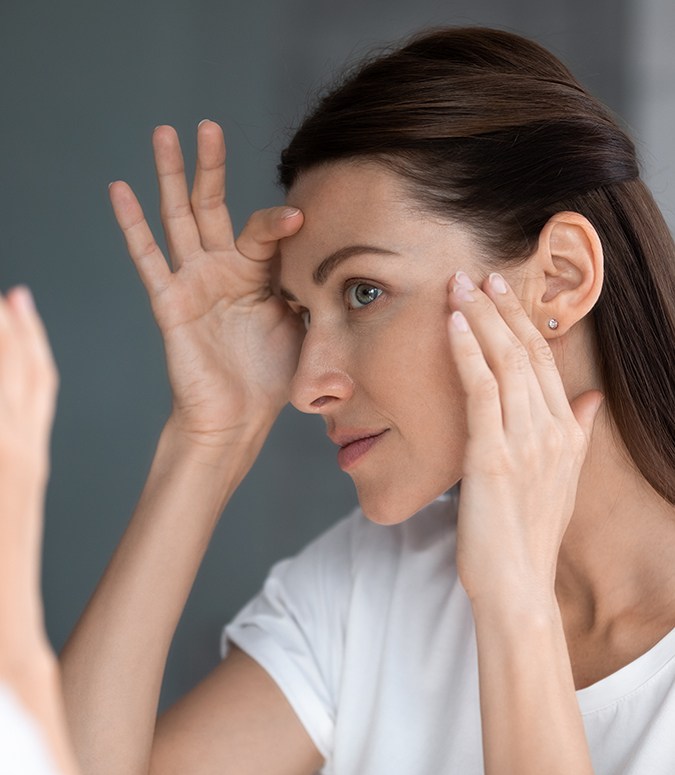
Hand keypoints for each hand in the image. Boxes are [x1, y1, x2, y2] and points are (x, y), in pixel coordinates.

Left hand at [0, 286, 56, 642]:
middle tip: (10, 296)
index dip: (28, 348)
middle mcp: (21, 460)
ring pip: (14, 391)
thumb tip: (7, 447)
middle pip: (26, 380)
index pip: (34, 392)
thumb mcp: (3, 519)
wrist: (0, 645)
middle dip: (15, 335)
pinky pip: (10, 419)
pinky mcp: (7, 477)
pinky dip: (8, 380)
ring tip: (4, 307)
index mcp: (24, 467)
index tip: (17, 309)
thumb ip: (6, 475)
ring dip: (6, 349)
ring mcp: (11, 469)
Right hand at [109, 121, 303, 446]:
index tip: (302, 217)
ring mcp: (194, 281)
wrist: (239, 417)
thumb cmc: (272, 376)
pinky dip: (132, 225)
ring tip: (163, 133)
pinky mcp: (170, 301)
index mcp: (258, 274)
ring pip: (179, 218)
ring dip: (170, 176)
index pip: (264, 230)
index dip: (280, 222)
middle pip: (213, 206)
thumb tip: (351, 267)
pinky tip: (120, 189)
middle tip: (207, 125)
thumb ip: (316, 291)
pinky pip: (149, 258)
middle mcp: (223, 269)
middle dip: (210, 166)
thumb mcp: (306, 326)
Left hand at [446, 271, 602, 606]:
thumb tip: (592, 397)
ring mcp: (523, 441)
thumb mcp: (563, 478)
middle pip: (525, 352)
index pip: (544, 360)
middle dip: (499, 308)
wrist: (518, 584)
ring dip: (479, 318)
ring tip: (459, 286)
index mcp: (567, 432)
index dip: (521, 321)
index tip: (501, 292)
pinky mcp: (492, 455)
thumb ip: (579, 432)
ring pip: (504, 362)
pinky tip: (452, 325)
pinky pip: (480, 390)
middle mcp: (551, 430)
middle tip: (476, 274)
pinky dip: (466, 352)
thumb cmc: (529, 533)